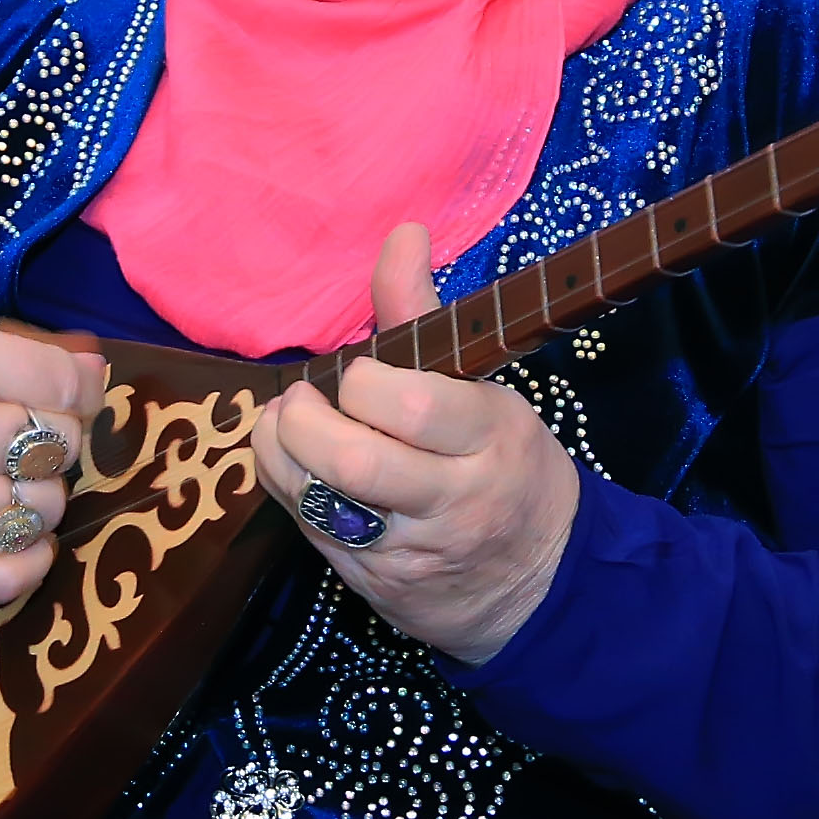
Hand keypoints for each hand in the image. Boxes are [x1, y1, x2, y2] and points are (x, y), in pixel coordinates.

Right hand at [0, 311, 109, 606]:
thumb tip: (90, 364)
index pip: (62, 384)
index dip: (75, 386)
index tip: (61, 388)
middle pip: (61, 443)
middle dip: (54, 433)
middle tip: (19, 428)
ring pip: (47, 505)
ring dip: (39, 490)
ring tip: (1, 473)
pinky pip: (11, 574)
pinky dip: (29, 558)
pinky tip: (11, 532)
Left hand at [251, 223, 576, 665]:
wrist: (538, 581)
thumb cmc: (505, 465)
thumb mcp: (486, 391)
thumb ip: (424, 318)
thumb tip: (403, 232)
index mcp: (490, 437)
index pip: (413, 406)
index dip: (363, 384)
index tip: (355, 372)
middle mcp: (454, 498)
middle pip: (357, 462)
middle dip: (305, 423)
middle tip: (297, 402)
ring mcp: (414, 550)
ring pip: (325, 506)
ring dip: (281, 458)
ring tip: (280, 429)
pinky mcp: (379, 586)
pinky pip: (315, 536)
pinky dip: (292, 494)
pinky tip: (295, 470)